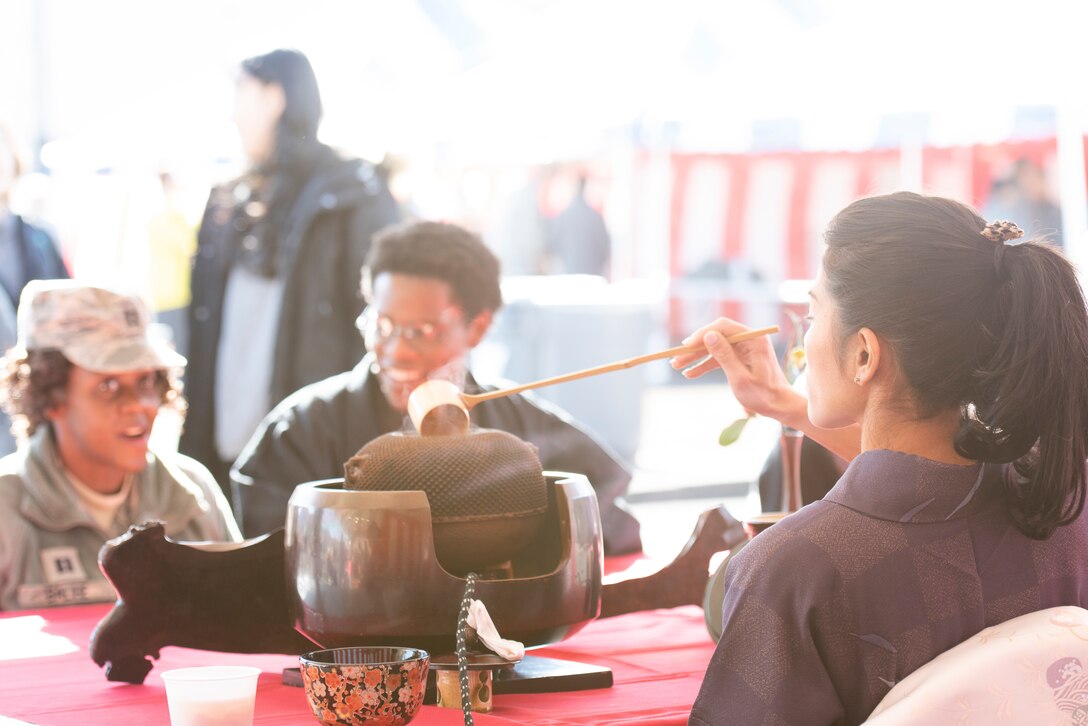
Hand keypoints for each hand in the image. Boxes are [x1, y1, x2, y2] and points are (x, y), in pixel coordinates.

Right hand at [670, 318, 801, 423]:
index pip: (722, 326)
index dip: (702, 334)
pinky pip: (718, 358)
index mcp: (753, 338)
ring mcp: (743, 349)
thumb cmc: (763, 394)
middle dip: (695, 348)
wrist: (778, 406)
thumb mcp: (740, 377)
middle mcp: (748, 339)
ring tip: (677, 366)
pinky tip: (690, 374)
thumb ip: (724, 355)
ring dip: (696, 357)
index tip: (686, 346)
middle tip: (676, 358)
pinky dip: (704, 365)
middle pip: (715, 336)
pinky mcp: (739, 358)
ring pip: (714, 348)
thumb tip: (708, 336)